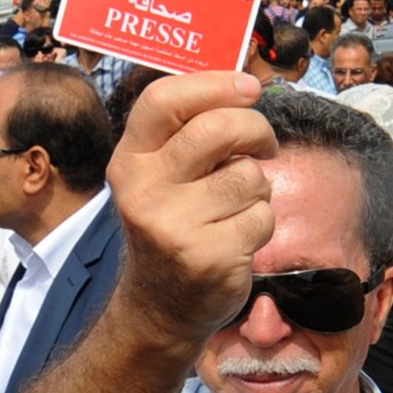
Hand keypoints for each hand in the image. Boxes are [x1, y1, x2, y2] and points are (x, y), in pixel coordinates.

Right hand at [105, 71, 277, 344]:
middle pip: (218, 129)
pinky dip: (261, 225)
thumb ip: (188, 133)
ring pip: (249, 176)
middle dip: (255, 130)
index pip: (163, 100)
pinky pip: (262, 217)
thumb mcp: (160, 177)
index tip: (248, 88)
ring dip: (258, 189)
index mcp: (129, 162)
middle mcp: (143, 190)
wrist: (160, 309)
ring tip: (235, 208)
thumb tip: (245, 87)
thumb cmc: (173, 225)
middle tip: (264, 145)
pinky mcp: (208, 257)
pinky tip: (237, 240)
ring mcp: (174, 226)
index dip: (213, 84)